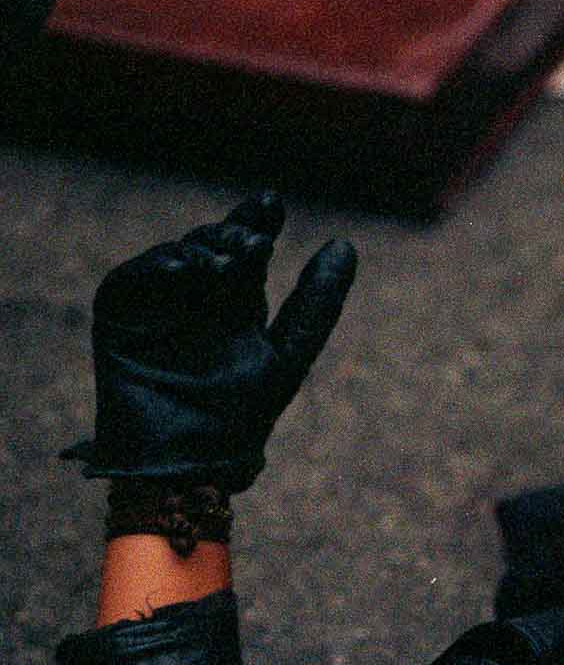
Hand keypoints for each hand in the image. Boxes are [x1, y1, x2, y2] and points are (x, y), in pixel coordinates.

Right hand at [63, 194, 357, 492]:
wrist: (193, 459)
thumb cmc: (245, 414)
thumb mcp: (290, 351)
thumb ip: (317, 302)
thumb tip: (345, 243)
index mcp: (235, 304)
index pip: (245, 252)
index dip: (256, 223)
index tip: (273, 204)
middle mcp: (195, 300)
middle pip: (212, 248)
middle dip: (231, 238)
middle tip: (255, 243)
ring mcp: (155, 307)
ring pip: (175, 258)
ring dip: (199, 252)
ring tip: (225, 265)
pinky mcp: (118, 318)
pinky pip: (129, 281)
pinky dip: (154, 269)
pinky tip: (181, 268)